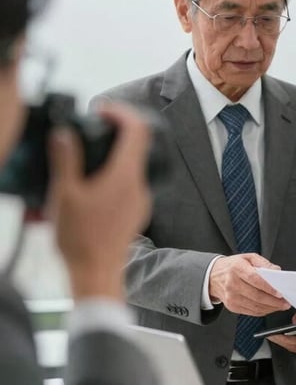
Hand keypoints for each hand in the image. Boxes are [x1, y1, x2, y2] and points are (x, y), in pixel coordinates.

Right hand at [48, 102, 150, 300]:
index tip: (102, 111)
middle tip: (92, 130)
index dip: (121, 113)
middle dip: (115, 132)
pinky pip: (129, 184)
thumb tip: (65, 134)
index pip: (137, 130)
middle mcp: (139, 185)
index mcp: (126, 175)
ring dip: (113, 156)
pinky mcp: (135, 212)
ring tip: (87, 158)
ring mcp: (140, 200)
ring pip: (132, 166)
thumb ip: (66, 159)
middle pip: (137, 146)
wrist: (96, 273)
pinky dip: (115, 175)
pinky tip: (93, 185)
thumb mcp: (65, 193)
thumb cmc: (80, 238)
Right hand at [209, 254, 290, 315]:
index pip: (254, 279)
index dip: (268, 287)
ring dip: (271, 308)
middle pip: (256, 296)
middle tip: (286, 302)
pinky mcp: (232, 306)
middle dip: (274, 301)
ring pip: (255, 306)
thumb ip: (263, 263)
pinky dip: (263, 311)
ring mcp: (231, 297)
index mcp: (237, 269)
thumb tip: (276, 271)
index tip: (280, 293)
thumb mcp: (248, 257)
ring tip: (281, 306)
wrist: (213, 276)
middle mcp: (232, 284)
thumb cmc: (233, 266)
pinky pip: (251, 312)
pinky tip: (271, 308)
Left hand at [267, 313, 295, 353]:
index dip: (288, 338)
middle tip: (270, 336)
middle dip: (280, 341)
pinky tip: (277, 337)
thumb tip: (295, 321)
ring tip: (271, 336)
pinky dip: (284, 342)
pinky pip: (292, 346)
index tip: (278, 335)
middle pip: (293, 346)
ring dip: (281, 342)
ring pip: (291, 347)